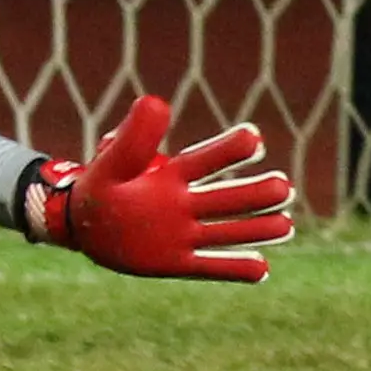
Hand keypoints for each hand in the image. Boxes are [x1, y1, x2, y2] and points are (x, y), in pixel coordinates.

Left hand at [22, 96, 294, 282]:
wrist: (84, 226)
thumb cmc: (99, 186)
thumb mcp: (113, 161)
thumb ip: (135, 137)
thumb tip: (155, 101)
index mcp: (171, 176)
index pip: (204, 161)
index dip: (227, 150)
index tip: (253, 139)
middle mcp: (184, 205)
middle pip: (225, 199)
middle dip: (254, 194)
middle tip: (284, 187)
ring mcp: (183, 235)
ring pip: (226, 232)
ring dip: (255, 229)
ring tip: (286, 224)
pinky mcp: (176, 263)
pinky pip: (209, 267)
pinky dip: (234, 268)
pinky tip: (263, 269)